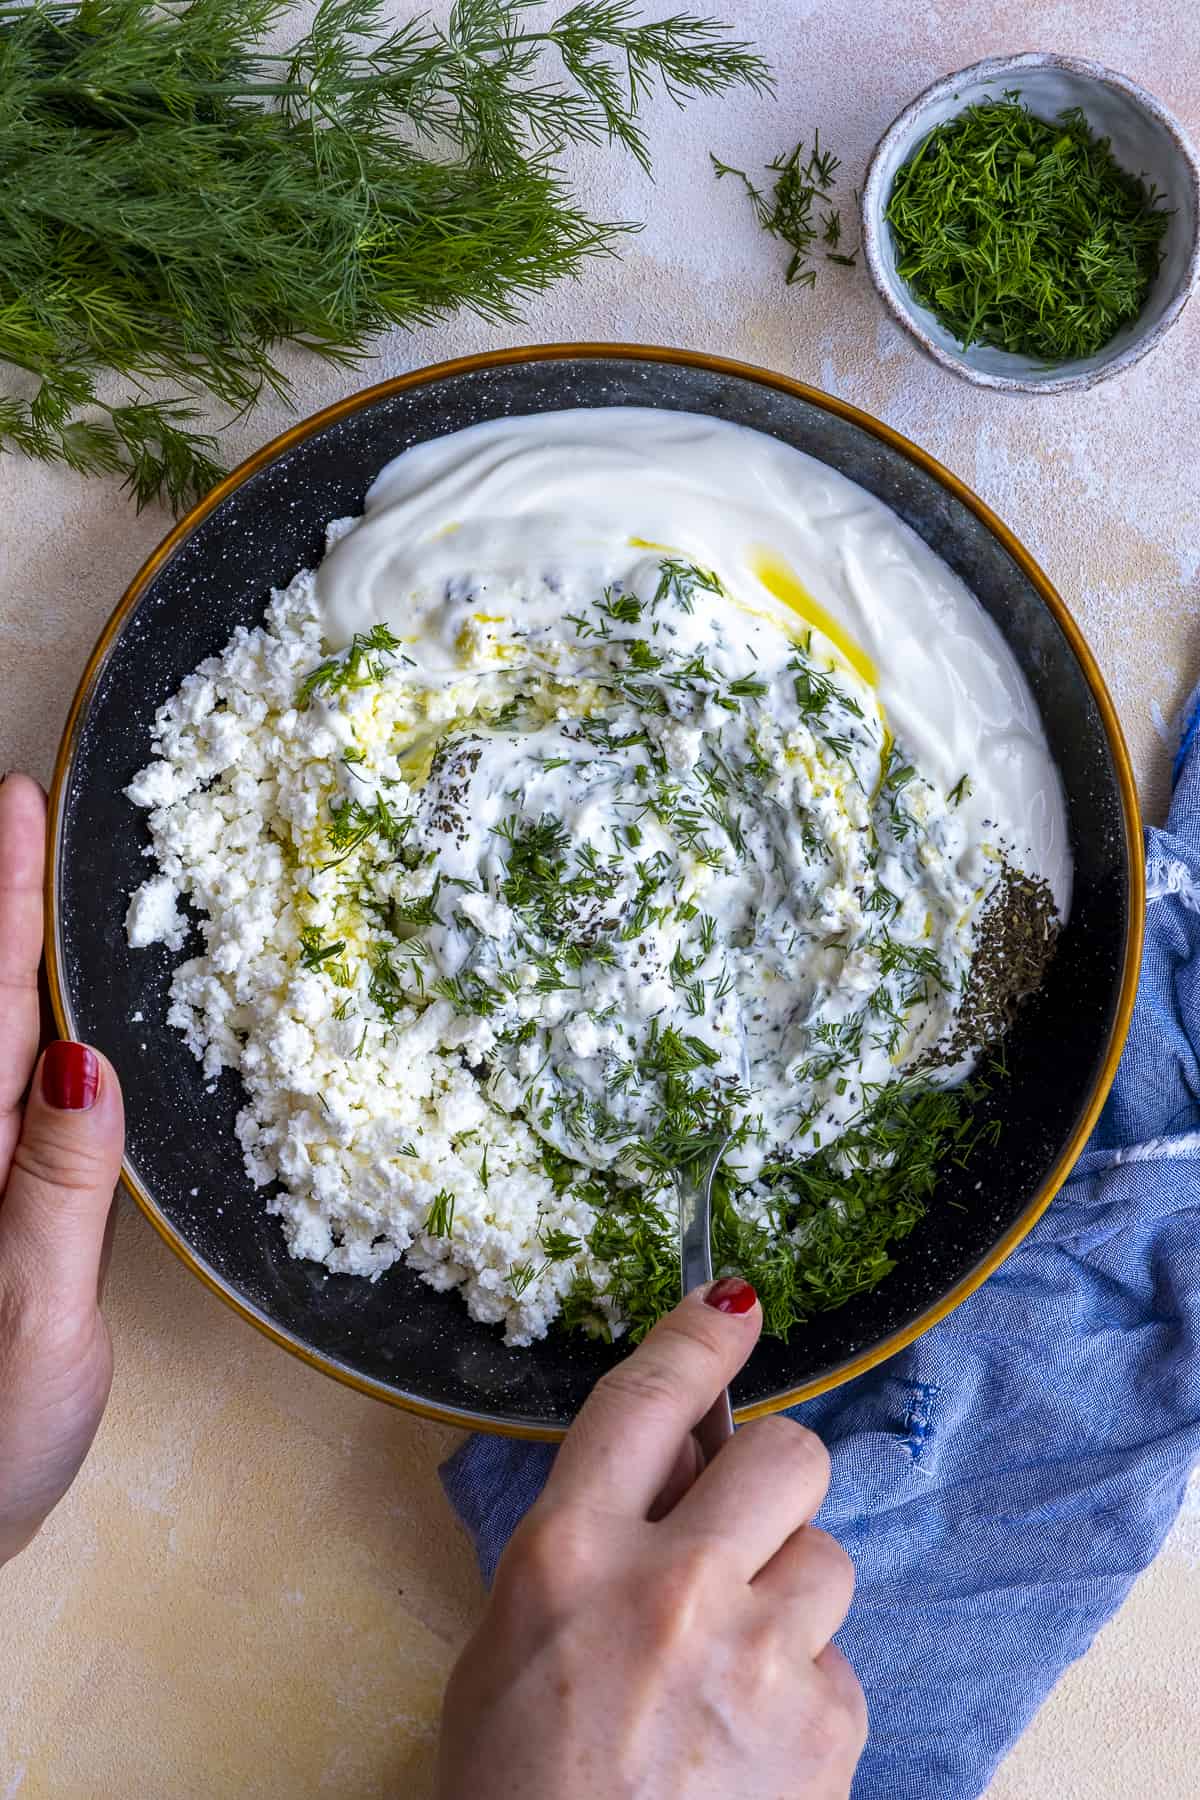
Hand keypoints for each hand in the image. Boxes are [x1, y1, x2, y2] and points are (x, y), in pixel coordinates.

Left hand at [0, 773, 123, 1563]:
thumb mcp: (33, 1324)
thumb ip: (50, 1191)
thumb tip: (81, 1058)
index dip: (0, 901)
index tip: (12, 803)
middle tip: (13, 802)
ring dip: (2, 956)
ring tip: (17, 873)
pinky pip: (11, 1098)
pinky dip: (21, 1032)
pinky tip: (40, 1018)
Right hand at [438, 1278, 866, 1799]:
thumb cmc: (518, 1793)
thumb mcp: (506, 1645)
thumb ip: (582, 1540)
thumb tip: (667, 1464)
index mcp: (570, 1556)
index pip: (648, 1400)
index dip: (699, 1335)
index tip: (734, 1302)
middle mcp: (672, 1587)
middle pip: (787, 1452)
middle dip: (774, 1477)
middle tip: (744, 1525)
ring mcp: (760, 1655)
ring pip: (827, 1555)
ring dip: (790, 1591)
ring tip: (735, 1665)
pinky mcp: (827, 1725)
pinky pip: (839, 1660)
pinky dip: (805, 1685)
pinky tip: (752, 1740)